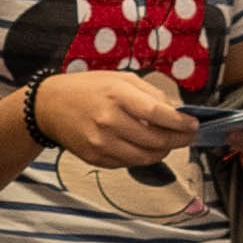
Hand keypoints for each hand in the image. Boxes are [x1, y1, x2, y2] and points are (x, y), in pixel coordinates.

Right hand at [34, 71, 198, 168]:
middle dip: (178, 140)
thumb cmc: (87, 89)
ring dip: (163, 152)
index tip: (193, 125)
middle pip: (157, 140)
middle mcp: (109, 121)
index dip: (181, 123)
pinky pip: (129, 163)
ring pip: (146, 157)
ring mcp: (101, 142)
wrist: (49, 106)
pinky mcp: (96, 157)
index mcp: (118, 95)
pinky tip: (143, 146)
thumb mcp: (121, 78)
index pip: (160, 114)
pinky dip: (142, 157)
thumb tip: (176, 111)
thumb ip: (151, 93)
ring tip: (168, 142)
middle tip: (187, 136)